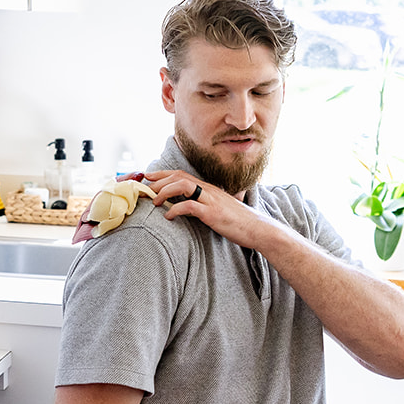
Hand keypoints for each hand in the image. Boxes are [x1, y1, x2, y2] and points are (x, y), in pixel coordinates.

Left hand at [141, 169, 280, 251]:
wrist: (257, 229)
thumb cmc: (237, 222)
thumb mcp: (218, 209)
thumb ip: (203, 204)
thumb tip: (186, 207)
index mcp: (208, 188)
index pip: (182, 175)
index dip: (163, 174)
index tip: (148, 176)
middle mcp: (208, 190)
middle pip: (179, 176)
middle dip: (159, 180)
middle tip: (145, 188)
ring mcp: (211, 200)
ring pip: (182, 186)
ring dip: (165, 192)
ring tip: (155, 202)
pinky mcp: (212, 213)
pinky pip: (190, 206)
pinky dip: (175, 210)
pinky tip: (168, 217)